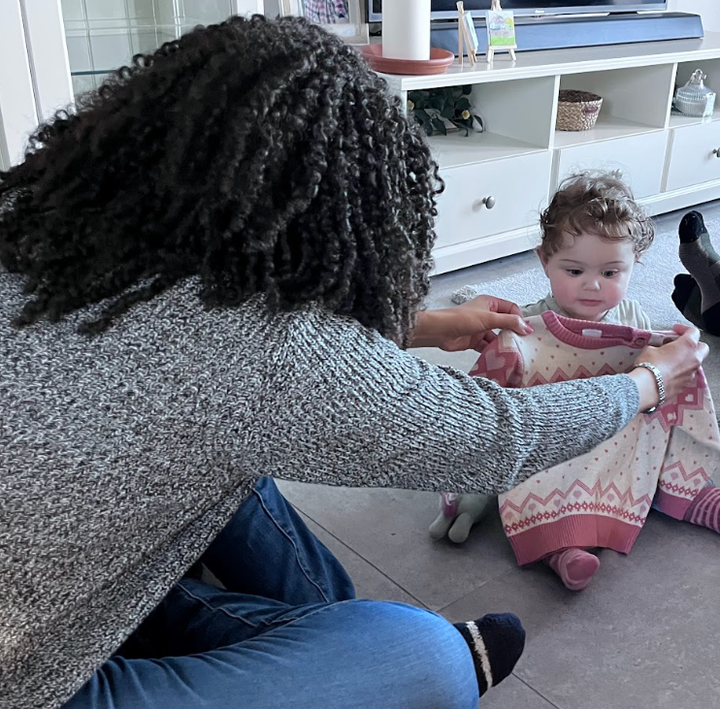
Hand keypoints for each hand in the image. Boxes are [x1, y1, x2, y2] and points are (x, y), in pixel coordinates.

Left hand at [410, 295, 532, 351]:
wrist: (439, 331)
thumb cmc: (460, 319)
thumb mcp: (488, 318)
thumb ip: (508, 322)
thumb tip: (525, 327)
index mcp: (490, 303)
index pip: (511, 309)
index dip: (519, 318)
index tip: (525, 330)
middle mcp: (486, 315)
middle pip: (505, 324)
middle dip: (512, 332)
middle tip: (522, 342)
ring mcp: (480, 329)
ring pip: (497, 337)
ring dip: (503, 343)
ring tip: (512, 351)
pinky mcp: (474, 341)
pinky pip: (488, 346)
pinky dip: (493, 351)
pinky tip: (499, 356)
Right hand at [629, 324, 708, 410]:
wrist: (648, 386)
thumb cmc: (650, 365)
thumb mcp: (650, 349)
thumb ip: (659, 347)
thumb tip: (658, 350)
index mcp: (687, 345)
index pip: (693, 331)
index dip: (683, 329)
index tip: (676, 329)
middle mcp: (694, 359)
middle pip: (702, 347)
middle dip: (693, 345)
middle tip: (680, 344)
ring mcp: (691, 373)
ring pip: (695, 363)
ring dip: (686, 359)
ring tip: (671, 360)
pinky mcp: (686, 384)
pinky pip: (686, 375)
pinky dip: (680, 372)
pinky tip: (668, 372)